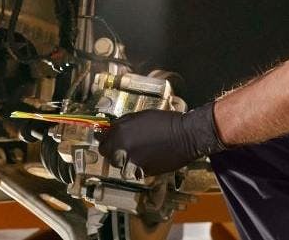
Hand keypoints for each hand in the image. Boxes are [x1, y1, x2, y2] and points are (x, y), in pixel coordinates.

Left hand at [97, 104, 225, 175]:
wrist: (186, 135)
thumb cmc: (166, 122)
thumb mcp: (140, 116)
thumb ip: (123, 124)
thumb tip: (112, 129)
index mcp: (120, 132)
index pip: (102, 142)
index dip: (107, 143)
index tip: (110, 143)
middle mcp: (122, 148)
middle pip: (109, 156)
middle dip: (115, 153)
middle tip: (125, 149)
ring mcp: (132, 161)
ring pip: (121, 167)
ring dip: (126, 163)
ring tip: (138, 155)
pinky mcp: (143, 172)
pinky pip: (135, 172)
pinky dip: (139, 168)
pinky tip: (148, 159)